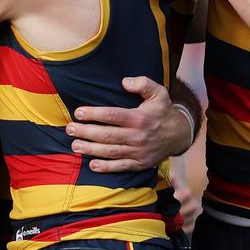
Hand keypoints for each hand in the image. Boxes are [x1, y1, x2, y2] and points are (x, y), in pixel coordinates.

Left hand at [64, 76, 193, 171]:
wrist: (179, 135)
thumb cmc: (163, 111)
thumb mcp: (158, 92)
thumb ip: (143, 83)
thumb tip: (124, 82)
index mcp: (140, 118)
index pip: (112, 115)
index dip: (94, 114)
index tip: (78, 112)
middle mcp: (138, 136)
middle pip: (107, 135)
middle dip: (86, 132)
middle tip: (69, 129)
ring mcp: (138, 152)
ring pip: (111, 151)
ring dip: (91, 149)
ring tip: (74, 145)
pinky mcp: (140, 164)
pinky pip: (121, 166)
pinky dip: (106, 167)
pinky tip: (92, 164)